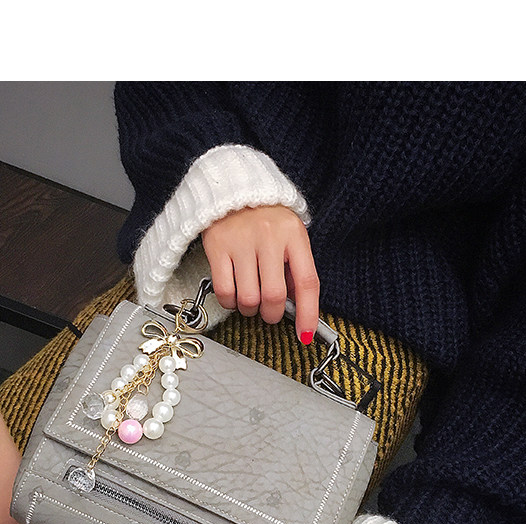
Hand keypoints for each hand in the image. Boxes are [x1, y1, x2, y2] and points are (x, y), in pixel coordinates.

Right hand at [201, 205, 319, 343]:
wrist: (231, 188)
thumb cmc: (266, 218)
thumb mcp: (290, 237)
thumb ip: (296, 269)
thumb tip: (297, 308)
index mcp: (294, 235)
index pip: (308, 282)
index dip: (308, 313)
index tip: (305, 334)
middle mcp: (269, 237)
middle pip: (274, 296)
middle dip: (272, 315)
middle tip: (269, 313)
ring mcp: (241, 242)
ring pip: (248, 298)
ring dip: (250, 309)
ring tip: (250, 300)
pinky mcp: (217, 247)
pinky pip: (224, 291)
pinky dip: (230, 302)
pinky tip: (234, 295)